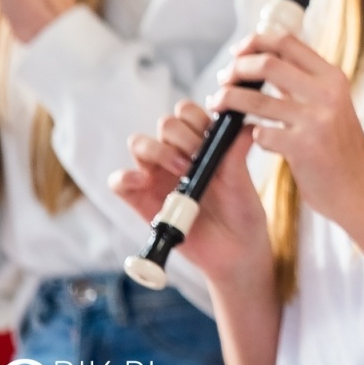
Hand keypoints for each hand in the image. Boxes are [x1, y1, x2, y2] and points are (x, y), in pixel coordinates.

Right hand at [110, 100, 270, 279]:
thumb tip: (244, 124)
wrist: (235, 252)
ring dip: (158, 150)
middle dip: (181, 135)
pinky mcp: (141, 200)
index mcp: (202, 143)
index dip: (197, 117)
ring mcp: (157, 176)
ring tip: (181, 169)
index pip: (188, 112)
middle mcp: (177, 154)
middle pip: (166, 123)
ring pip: (139, 143)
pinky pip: (119, 181)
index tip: (211, 136)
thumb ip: (237, 153)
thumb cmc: (242, 212)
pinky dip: (125, 176)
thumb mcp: (243, 182)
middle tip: (197, 157)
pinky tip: (142, 180)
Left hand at [208, 32, 363, 226]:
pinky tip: (251, 138)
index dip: (255, 42)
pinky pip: (260, 133)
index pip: (286, 42)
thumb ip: (302, 82)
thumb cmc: (338, 147)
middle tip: (223, 80)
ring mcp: (315, 120)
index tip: (237, 53)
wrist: (360, 189)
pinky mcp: (303, 147)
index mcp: (332, 77)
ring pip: (255, 98)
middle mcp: (326, 93)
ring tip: (218, 105)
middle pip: (267, 63)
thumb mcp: (331, 104)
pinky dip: (250, 134)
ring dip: (228, 99)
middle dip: (236, 69)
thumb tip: (263, 59)